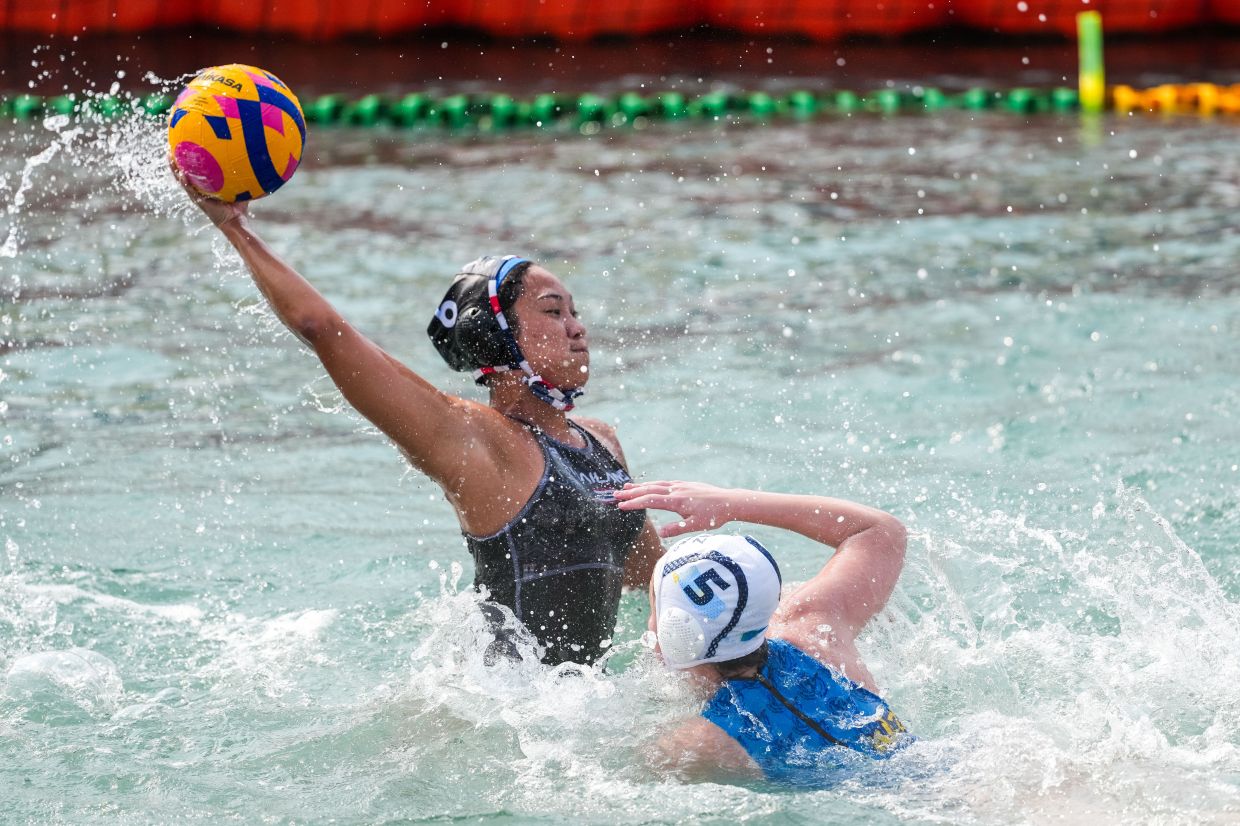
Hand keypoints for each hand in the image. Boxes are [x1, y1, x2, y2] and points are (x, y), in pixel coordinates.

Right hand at [169, 156, 247, 228]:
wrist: (236, 222)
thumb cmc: (239, 208)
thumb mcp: (239, 189)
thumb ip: (240, 178)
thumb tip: (248, 164)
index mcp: (204, 188)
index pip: (192, 173)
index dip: (186, 162)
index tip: (181, 149)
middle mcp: (198, 191)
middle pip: (183, 174)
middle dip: (175, 163)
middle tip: (169, 149)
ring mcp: (197, 196)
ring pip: (182, 181)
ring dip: (175, 170)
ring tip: (169, 158)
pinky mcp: (200, 202)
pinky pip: (190, 190)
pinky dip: (185, 182)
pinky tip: (181, 174)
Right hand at [613, 480, 737, 538]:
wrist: (729, 502)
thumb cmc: (713, 516)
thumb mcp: (696, 526)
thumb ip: (677, 528)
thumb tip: (659, 532)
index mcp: (677, 500)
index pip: (650, 501)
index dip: (634, 503)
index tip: (621, 505)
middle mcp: (676, 490)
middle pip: (649, 490)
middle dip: (631, 493)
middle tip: (615, 495)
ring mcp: (680, 486)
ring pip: (655, 485)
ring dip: (639, 486)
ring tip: (625, 487)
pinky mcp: (684, 485)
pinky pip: (663, 483)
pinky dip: (652, 484)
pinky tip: (648, 486)